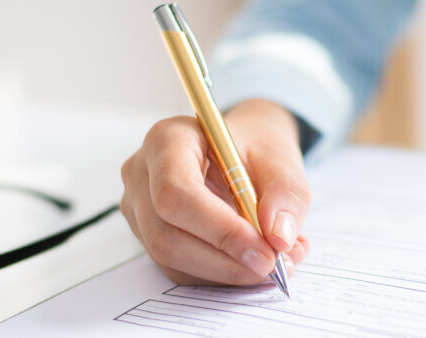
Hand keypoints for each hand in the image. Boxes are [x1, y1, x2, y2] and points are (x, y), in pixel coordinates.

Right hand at [120, 99, 310, 284]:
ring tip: (274, 261)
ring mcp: (139, 208)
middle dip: (225, 260)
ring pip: (172, 259)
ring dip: (227, 271)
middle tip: (275, 265)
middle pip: (166, 234)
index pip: (176, 192)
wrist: (241, 152)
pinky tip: (252, 261)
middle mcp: (142, 174)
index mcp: (167, 140)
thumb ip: (286, 194)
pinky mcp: (149, 236)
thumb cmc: (255, 148)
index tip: (265, 250)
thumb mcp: (282, 160)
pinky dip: (221, 274)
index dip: (220, 229)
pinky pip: (179, 269)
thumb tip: (278, 236)